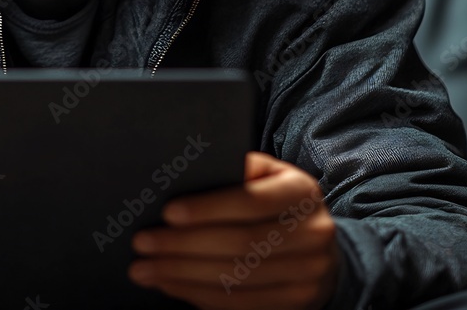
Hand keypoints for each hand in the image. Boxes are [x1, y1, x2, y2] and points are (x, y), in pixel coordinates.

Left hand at [128, 152, 339, 309]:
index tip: (167, 212)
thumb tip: (185, 172)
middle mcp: (313, 233)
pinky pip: (241, 304)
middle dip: (183, 245)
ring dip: (183, 276)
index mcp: (302, 192)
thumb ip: (237, 170)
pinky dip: (199, 295)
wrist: (323, 247)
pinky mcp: (297, 303)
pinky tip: (171, 285)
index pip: (250, 201)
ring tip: (145, 269)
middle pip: (239, 244)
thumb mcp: (266, 175)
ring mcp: (308, 273)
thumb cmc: (277, 201)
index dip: (207, 209)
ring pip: (237, 278)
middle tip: (142, 243)